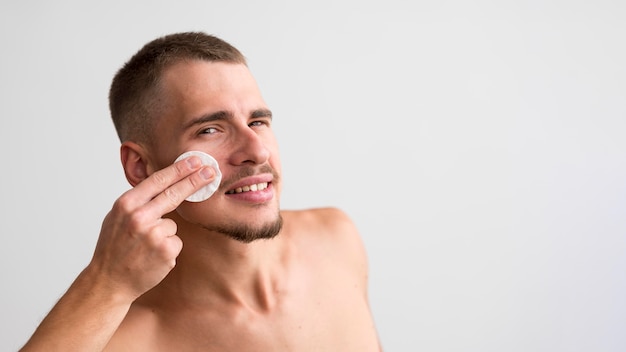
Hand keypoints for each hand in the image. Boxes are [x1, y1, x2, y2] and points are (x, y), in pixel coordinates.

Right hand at [87, 156, 215, 301]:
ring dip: (164, 234)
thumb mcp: (117, 217)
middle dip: (195, 180)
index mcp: (126, 204)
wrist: (108, 281)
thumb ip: (138, 201)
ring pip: (172, 224)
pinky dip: (167, 249)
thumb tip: (163, 183)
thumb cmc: (113, 247)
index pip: (158, 180)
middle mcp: (139, 217)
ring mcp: (153, 235)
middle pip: (174, 193)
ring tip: (144, 247)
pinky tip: (152, 257)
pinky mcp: (166, 251)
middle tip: (212, 171)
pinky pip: (176, 241)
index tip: (195, 160)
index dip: (179, 169)